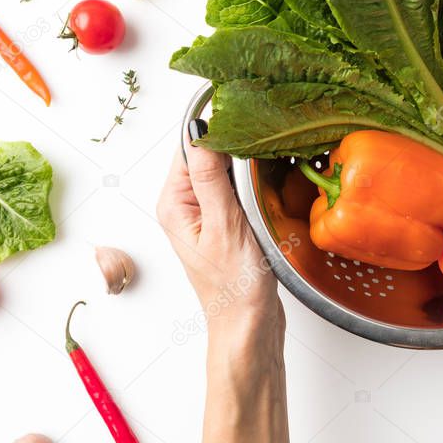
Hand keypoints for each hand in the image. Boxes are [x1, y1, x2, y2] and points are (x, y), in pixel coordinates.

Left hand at [157, 119, 283, 337]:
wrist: (249, 327)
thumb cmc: (235, 288)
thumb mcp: (224, 226)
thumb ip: (211, 179)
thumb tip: (201, 132)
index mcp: (174, 204)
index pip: (189, 146)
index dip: (216, 127)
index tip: (244, 115)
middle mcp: (184, 206)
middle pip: (207, 155)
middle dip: (233, 144)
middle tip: (264, 139)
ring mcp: (205, 215)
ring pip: (224, 171)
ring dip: (245, 164)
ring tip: (268, 160)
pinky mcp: (225, 223)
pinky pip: (235, 189)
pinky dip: (251, 182)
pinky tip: (267, 183)